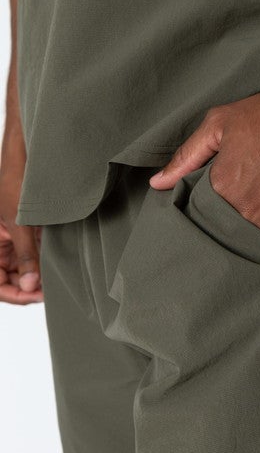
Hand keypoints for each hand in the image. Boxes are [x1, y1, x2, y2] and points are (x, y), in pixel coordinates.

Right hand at [0, 131, 42, 304]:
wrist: (30, 155)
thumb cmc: (15, 181)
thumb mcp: (19, 223)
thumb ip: (25, 255)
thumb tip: (30, 286)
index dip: (16, 295)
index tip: (38, 297)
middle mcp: (0, 245)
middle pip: (13, 280)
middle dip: (31, 288)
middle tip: (53, 290)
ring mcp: (16, 239)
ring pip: (27, 269)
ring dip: (41, 276)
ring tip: (59, 279)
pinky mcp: (31, 232)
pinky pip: (37, 254)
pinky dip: (47, 261)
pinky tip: (61, 264)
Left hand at [149, 72, 259, 259]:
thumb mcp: (219, 124)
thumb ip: (186, 156)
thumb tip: (157, 184)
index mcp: (222, 189)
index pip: (202, 222)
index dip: (204, 223)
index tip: (209, 220)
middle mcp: (248, 212)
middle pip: (227, 240)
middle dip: (226, 237)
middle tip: (231, 229)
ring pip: (255, 253)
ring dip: (250, 250)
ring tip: (251, 240)